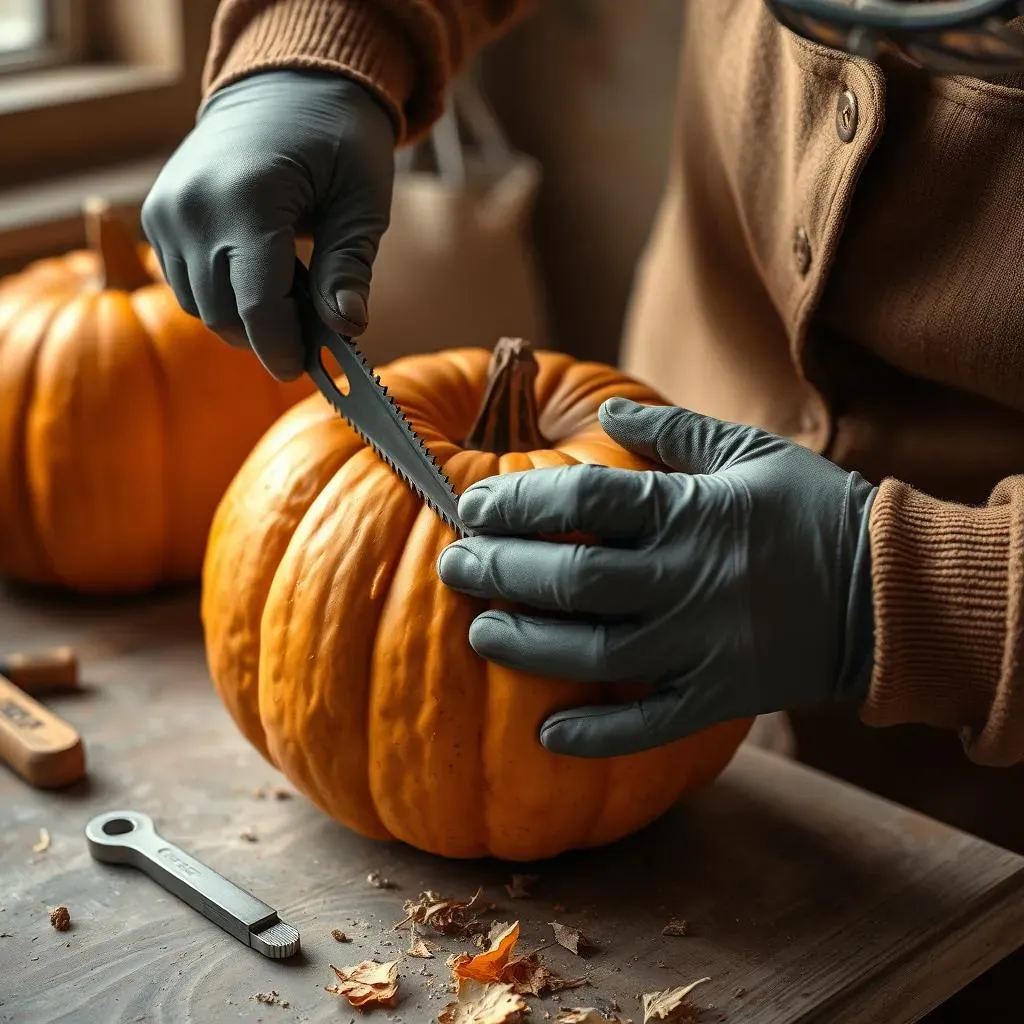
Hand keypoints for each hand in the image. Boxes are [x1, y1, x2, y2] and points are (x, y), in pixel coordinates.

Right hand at [141, 70, 394, 379]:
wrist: (282, 84)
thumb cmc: (337, 139)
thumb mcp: (362, 200)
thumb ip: (349, 266)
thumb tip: (348, 328)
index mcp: (247, 198)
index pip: (256, 305)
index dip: (283, 347)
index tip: (309, 368)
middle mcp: (192, 207)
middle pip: (223, 315)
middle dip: (269, 338)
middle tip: (314, 330)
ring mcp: (166, 211)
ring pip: (200, 307)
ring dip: (246, 319)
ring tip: (292, 289)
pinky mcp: (157, 216)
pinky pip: (186, 285)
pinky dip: (223, 296)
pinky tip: (262, 273)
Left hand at [437, 398, 877, 756]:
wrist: (888, 592)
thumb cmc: (813, 511)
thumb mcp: (749, 452)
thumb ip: (674, 433)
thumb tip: (609, 413)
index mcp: (688, 513)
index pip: (583, 503)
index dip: (518, 502)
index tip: (472, 507)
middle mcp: (685, 581)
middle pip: (572, 581)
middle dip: (502, 572)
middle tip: (456, 567)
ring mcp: (700, 645)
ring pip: (595, 654)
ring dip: (529, 646)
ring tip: (480, 634)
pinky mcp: (718, 696)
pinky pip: (650, 726)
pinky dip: (596, 738)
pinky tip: (545, 737)